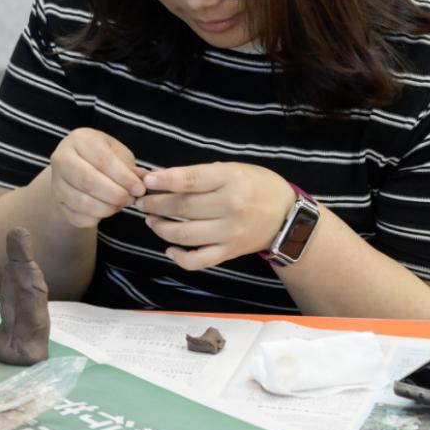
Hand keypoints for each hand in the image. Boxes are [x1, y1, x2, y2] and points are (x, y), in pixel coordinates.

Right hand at [49, 128, 145, 228]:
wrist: (76, 167)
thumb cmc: (103, 157)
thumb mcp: (118, 154)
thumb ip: (130, 168)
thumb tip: (145, 181)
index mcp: (80, 140)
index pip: (103, 161)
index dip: (123, 177)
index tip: (139, 189)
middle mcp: (62, 158)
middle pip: (89, 182)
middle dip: (115, 195)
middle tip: (130, 199)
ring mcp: (56, 182)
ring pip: (82, 203)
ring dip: (107, 208)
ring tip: (120, 205)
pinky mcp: (57, 202)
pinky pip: (78, 217)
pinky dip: (96, 219)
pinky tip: (105, 210)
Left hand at [137, 163, 293, 269]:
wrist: (288, 217)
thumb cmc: (257, 186)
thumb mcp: (233, 169)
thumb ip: (200, 175)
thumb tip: (161, 180)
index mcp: (231, 179)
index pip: (190, 181)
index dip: (165, 181)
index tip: (147, 181)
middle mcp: (229, 206)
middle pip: (182, 208)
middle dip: (155, 205)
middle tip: (141, 201)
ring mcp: (229, 233)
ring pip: (184, 234)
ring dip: (160, 228)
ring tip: (151, 220)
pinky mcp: (228, 253)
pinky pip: (197, 261)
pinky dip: (179, 257)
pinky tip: (169, 248)